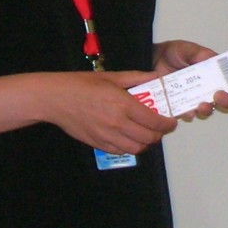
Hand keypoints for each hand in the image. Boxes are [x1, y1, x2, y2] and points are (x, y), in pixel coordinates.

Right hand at [44, 70, 177, 154]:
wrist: (56, 99)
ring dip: (146, 143)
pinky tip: (131, 138)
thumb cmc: (83, 84)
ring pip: (137, 148)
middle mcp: (117, 123)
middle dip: (160, 134)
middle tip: (161, 128)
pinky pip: (121, 151)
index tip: (171, 121)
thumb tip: (155, 76)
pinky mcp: (98, 144)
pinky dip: (131, 147)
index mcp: (123, 104)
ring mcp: (107, 136)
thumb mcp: (112, 76)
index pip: (154, 121)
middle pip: (149, 138)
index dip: (167, 124)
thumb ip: (136, 77)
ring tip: (147, 135)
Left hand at [153, 40, 227, 118]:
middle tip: (220, 95)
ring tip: (202, 105)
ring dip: (209, 109)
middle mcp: (210, 86)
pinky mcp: (182, 106)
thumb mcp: (184, 49)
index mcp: (215, 70)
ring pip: (212, 109)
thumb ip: (197, 54)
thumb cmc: (170, 54)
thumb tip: (210, 58)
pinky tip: (187, 111)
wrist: (148, 63)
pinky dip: (190, 114)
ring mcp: (197, 97)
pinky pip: (191, 114)